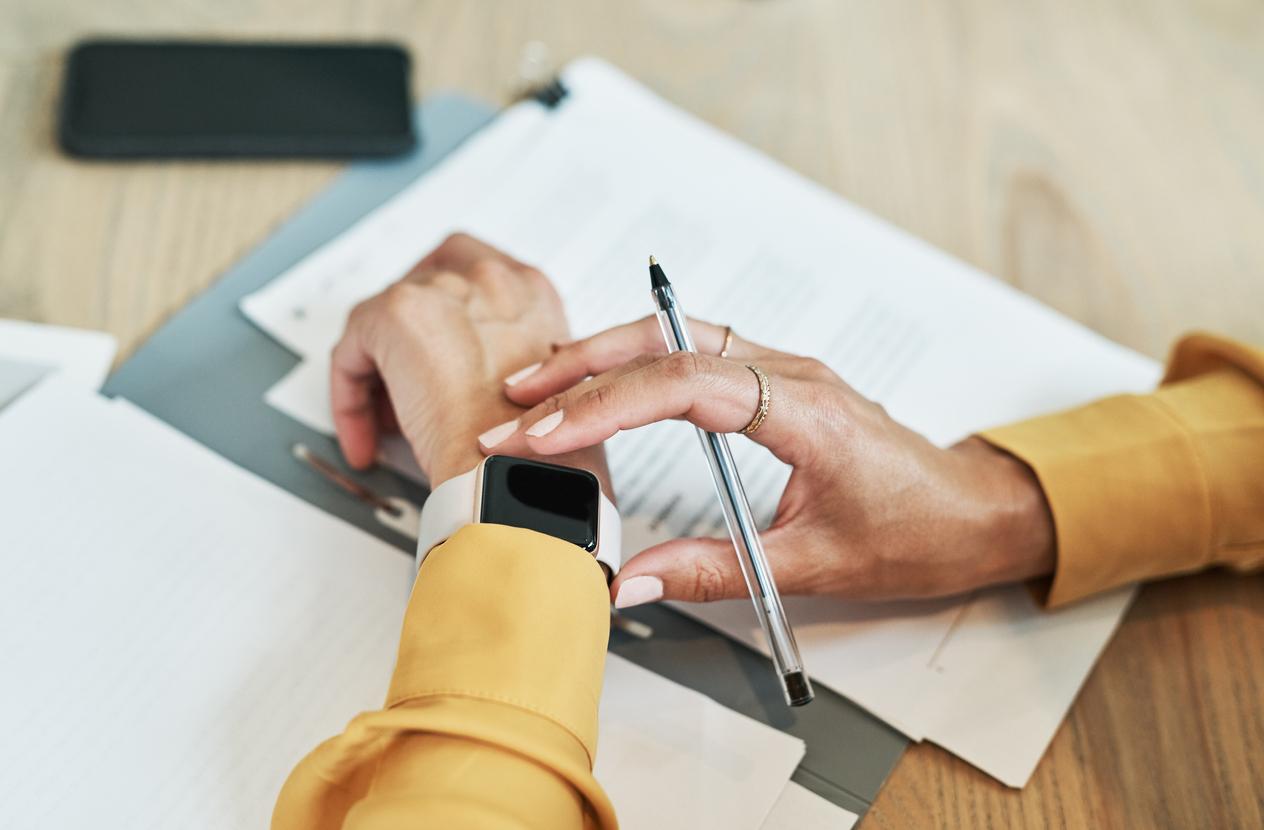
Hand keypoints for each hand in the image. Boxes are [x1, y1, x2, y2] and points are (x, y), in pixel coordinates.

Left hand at [330, 233, 609, 488]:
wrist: (517, 470)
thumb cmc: (537, 448)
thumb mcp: (542, 391)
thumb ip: (512, 366)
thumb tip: (472, 383)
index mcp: (533, 293)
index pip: (475, 280)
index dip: (449, 321)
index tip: (439, 359)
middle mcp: (494, 279)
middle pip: (426, 285)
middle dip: (409, 332)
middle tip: (402, 382)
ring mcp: (446, 289)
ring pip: (386, 319)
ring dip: (380, 370)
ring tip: (389, 422)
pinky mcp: (399, 313)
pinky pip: (353, 347)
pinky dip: (351, 394)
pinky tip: (367, 434)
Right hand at [478, 316, 1055, 604]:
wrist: (971, 509)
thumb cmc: (915, 530)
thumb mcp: (813, 565)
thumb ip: (716, 571)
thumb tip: (634, 582)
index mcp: (805, 410)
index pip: (685, 383)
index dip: (608, 404)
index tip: (547, 435)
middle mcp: (789, 374)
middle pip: (667, 342)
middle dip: (582, 371)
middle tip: (515, 407)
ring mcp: (780, 369)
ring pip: (674, 336)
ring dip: (602, 357)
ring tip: (536, 389)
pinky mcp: (771, 379)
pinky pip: (691, 351)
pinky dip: (633, 363)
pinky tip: (598, 382)